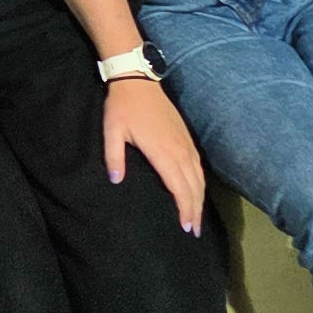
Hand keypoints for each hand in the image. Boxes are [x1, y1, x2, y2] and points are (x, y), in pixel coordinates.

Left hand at [102, 74, 206, 232]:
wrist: (137, 80)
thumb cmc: (122, 107)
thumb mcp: (111, 131)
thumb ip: (113, 157)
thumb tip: (116, 181)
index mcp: (162, 152)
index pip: (179, 187)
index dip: (184, 208)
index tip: (186, 227)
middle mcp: (179, 150)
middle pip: (193, 187)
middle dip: (194, 210)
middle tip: (194, 231)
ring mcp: (186, 144)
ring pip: (199, 178)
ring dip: (199, 199)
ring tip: (197, 218)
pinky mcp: (187, 137)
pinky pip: (199, 166)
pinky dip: (200, 183)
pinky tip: (197, 192)